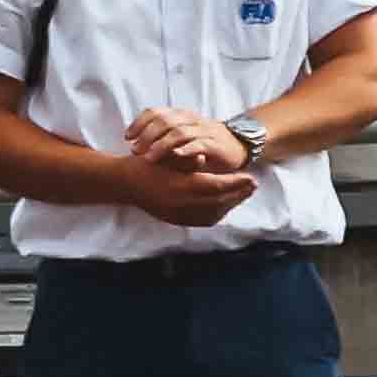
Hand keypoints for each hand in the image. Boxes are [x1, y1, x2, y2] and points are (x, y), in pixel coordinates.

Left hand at [111, 106, 228, 170]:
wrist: (238, 145)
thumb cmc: (204, 143)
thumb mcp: (182, 136)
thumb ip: (163, 136)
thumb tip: (134, 143)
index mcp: (180, 115)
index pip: (155, 112)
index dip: (139, 123)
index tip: (127, 137)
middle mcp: (191, 119)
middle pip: (164, 121)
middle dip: (146, 135)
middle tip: (135, 150)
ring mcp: (203, 131)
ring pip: (179, 132)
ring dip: (161, 145)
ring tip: (149, 157)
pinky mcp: (215, 145)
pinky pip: (199, 144)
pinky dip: (186, 150)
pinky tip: (175, 156)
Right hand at [123, 156, 265, 227]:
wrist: (123, 183)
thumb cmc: (144, 164)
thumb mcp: (164, 156)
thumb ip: (184, 158)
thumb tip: (203, 157)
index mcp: (180, 186)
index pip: (216, 186)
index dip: (236, 183)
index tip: (251, 178)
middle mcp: (181, 204)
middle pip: (219, 201)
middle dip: (238, 194)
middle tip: (253, 186)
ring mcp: (178, 214)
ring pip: (213, 213)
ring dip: (230, 204)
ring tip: (241, 195)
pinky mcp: (175, 220)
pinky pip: (202, 221)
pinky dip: (217, 214)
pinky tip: (223, 205)